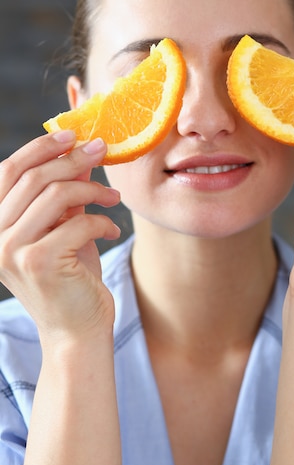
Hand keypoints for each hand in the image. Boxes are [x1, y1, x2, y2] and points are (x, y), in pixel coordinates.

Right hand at [0, 131, 120, 343]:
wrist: (77, 330)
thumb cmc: (70, 278)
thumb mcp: (64, 227)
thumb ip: (64, 193)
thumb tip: (80, 152)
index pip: (7, 171)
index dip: (40, 147)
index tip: (72, 134)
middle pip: (34, 177)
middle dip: (73, 159)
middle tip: (103, 151)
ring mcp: (11, 251)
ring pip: (57, 194)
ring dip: (93, 190)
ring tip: (113, 198)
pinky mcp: (40, 262)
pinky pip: (79, 222)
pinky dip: (102, 222)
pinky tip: (111, 230)